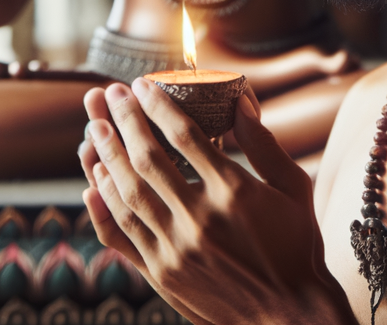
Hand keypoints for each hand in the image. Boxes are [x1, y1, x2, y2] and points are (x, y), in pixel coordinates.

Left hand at [79, 79, 355, 324]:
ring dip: (106, 156)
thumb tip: (241, 100)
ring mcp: (177, 250)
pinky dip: (102, 208)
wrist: (290, 319)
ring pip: (128, 194)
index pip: (184, 136)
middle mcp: (200, 220)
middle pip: (148, 159)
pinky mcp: (163, 276)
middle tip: (109, 94)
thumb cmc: (295, 247)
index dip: (158, 106)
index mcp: (234, 192)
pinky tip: (91, 184)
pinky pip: (122, 236)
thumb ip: (264, 144)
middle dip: (124, 121)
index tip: (142, 84)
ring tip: (94, 127)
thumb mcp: (294, 188)